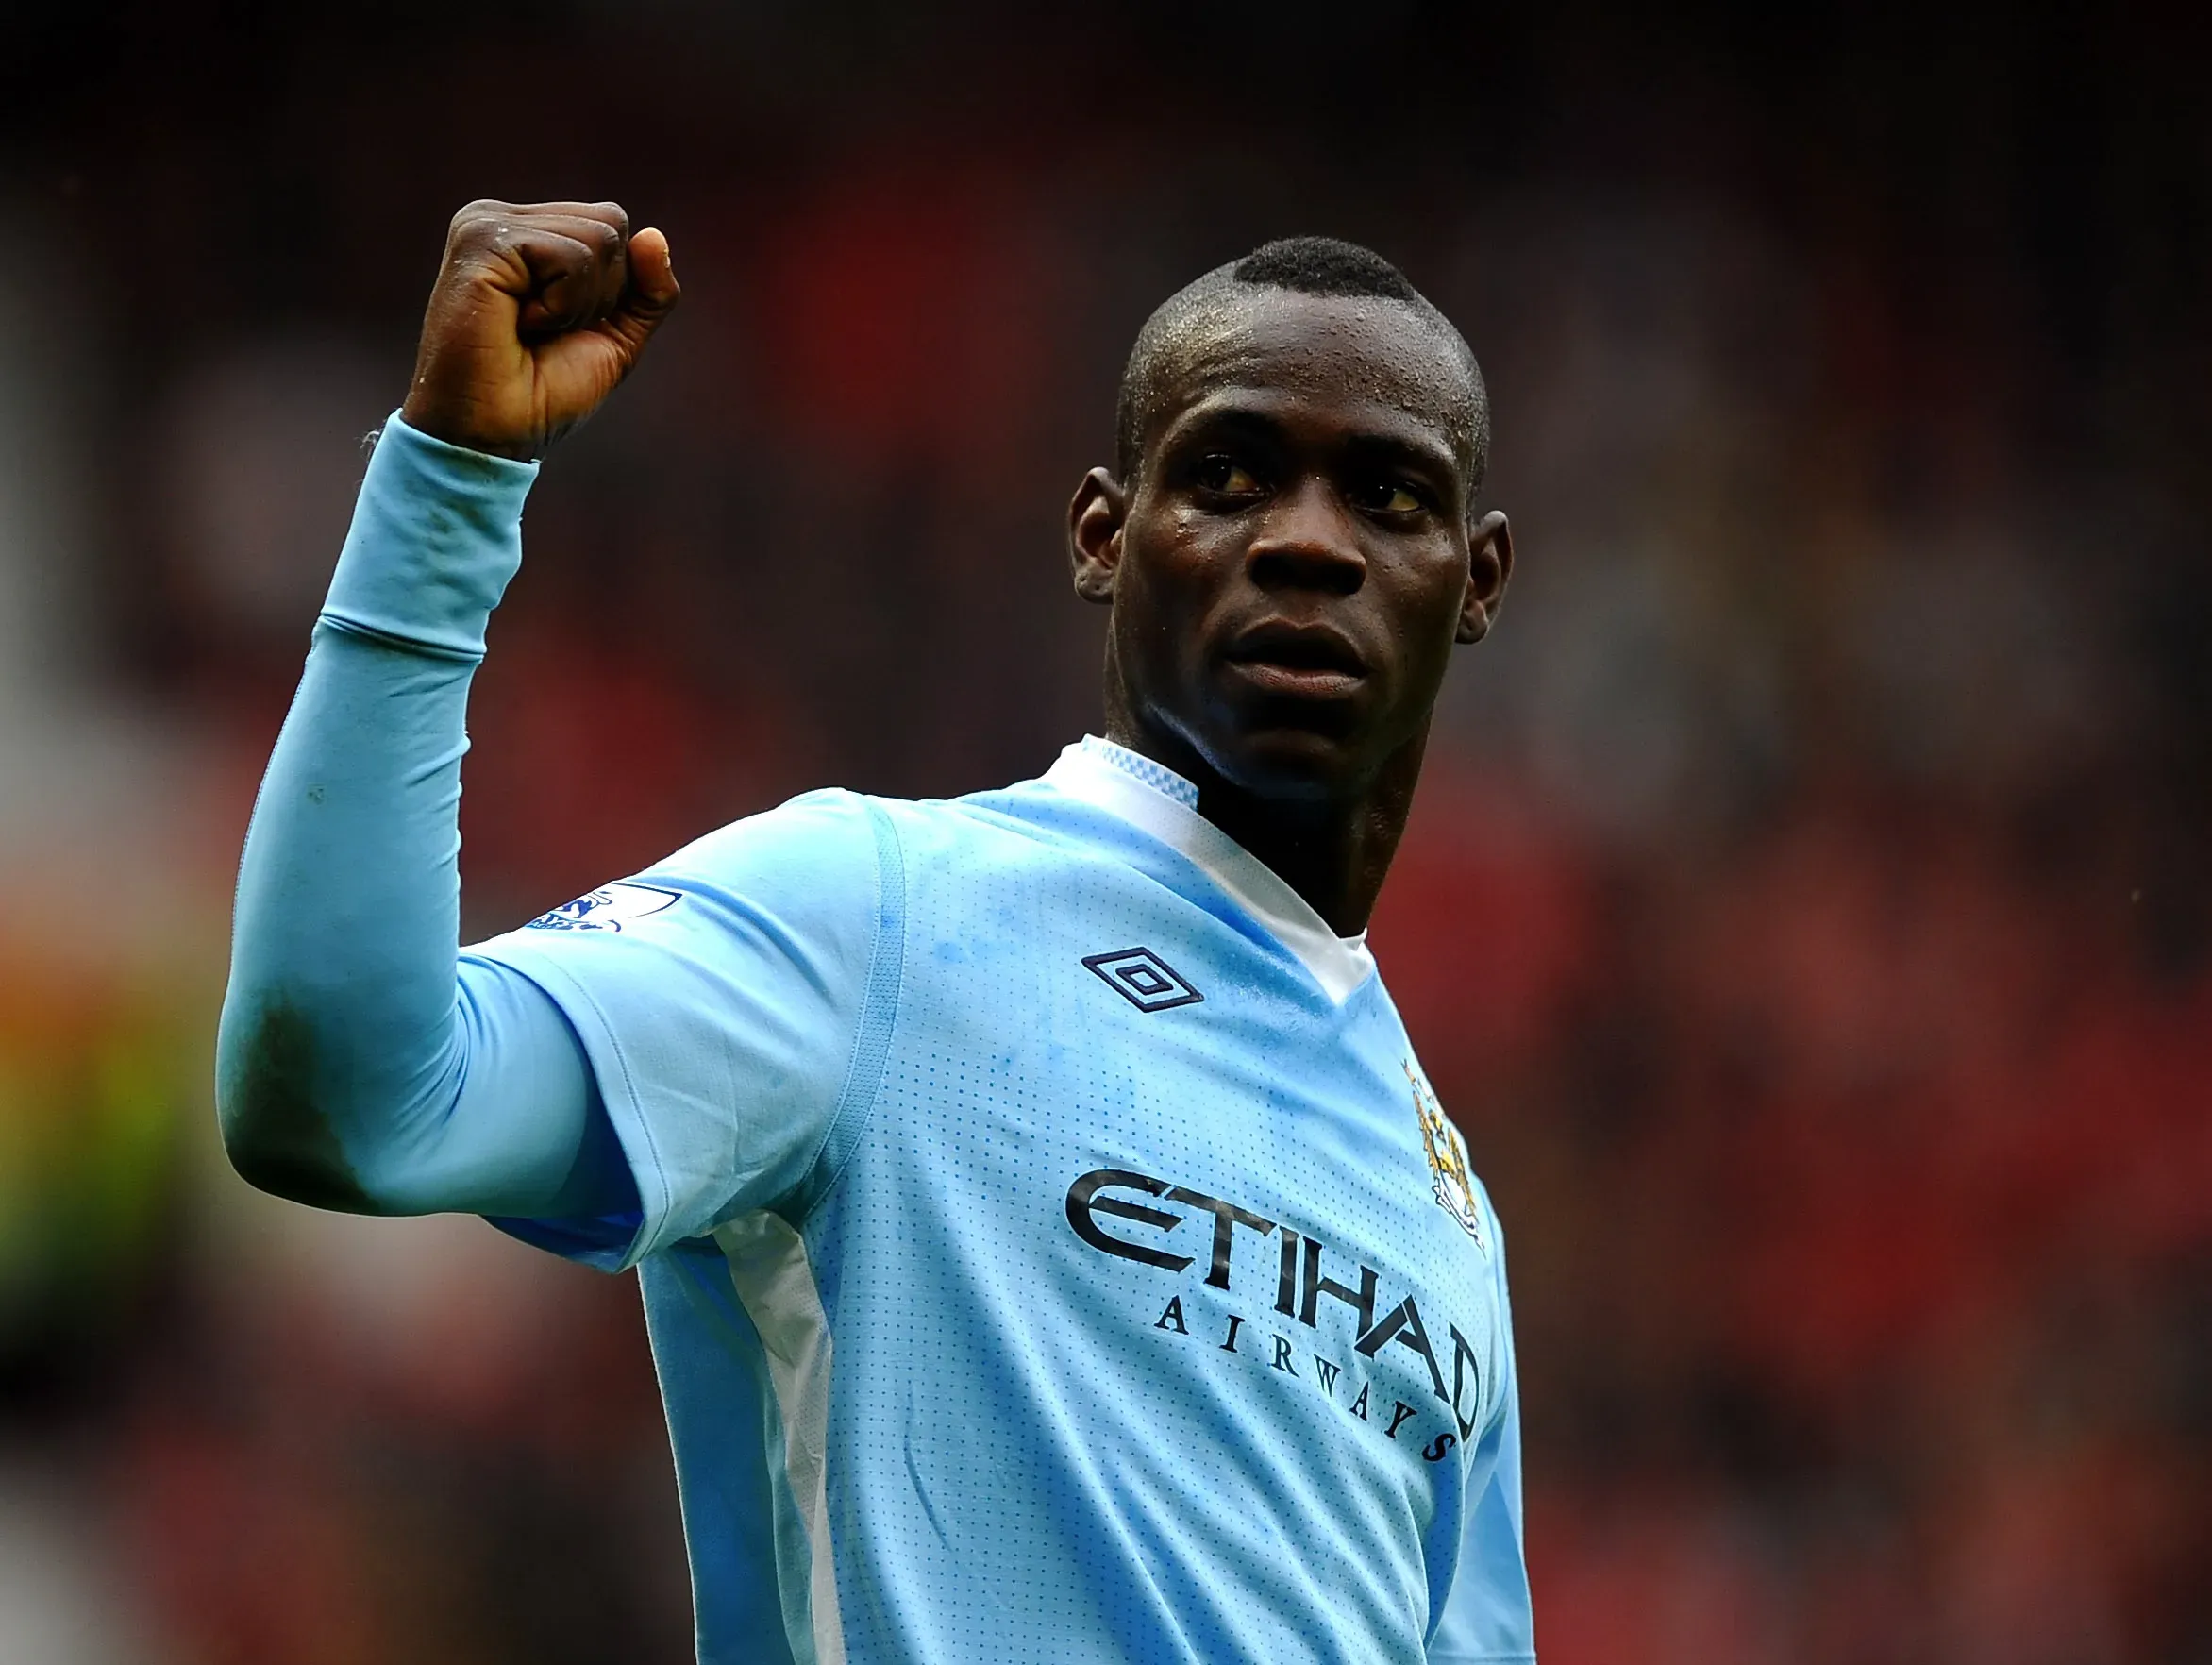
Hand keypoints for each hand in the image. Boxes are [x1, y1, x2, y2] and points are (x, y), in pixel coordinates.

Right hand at [399, 199, 679, 460]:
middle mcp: (502, 217)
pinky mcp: (481, 241)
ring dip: (580, 304)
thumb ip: (647, 291)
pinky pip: (569, 257)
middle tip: (545, 330)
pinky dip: (562, 306)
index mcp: (526, 229)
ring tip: (529, 328)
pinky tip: (519, 324)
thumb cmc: (543, 392)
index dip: (613, 286)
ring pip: (597, 239)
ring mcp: (486, 224)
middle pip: (611, 222)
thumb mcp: (615, 337)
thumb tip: (656, 237)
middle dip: (601, 293)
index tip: (562, 325)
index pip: (611, 221)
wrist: (492, 434)